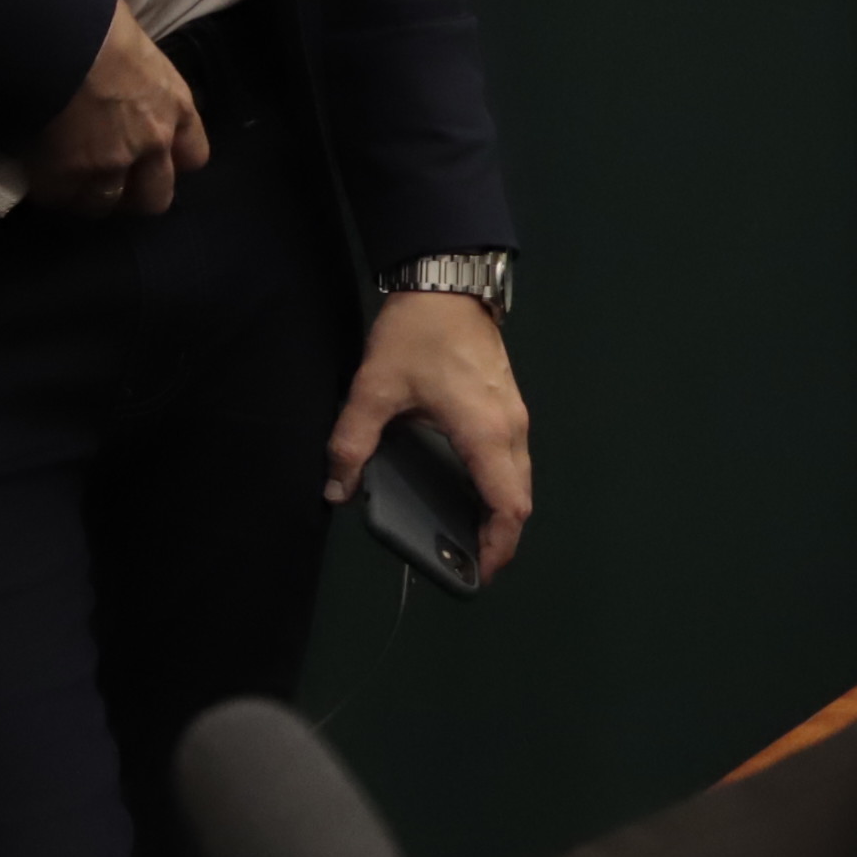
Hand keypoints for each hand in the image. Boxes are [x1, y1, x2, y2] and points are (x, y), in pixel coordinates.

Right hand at [23, 1, 208, 217]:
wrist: (54, 28)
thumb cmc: (94, 19)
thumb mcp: (136, 46)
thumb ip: (136, 76)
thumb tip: (113, 74)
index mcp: (177, 106)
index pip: (193, 157)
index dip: (169, 163)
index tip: (146, 160)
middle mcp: (155, 141)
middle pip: (154, 196)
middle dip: (131, 195)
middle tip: (103, 181)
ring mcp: (113, 160)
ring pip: (106, 203)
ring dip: (86, 197)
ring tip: (63, 182)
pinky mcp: (70, 171)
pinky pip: (61, 197)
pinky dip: (48, 191)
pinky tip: (33, 175)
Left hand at [326, 291, 534, 579]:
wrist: (448, 284)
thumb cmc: (417, 335)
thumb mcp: (374, 389)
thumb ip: (351, 442)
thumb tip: (335, 489)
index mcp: (485, 434)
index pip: (508, 506)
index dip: (498, 546)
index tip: (480, 572)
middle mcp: (512, 431)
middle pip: (520, 499)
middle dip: (500, 537)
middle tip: (468, 562)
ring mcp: (516, 417)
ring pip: (520, 481)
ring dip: (500, 512)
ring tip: (467, 533)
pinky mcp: (510, 406)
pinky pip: (513, 462)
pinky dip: (499, 487)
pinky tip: (470, 490)